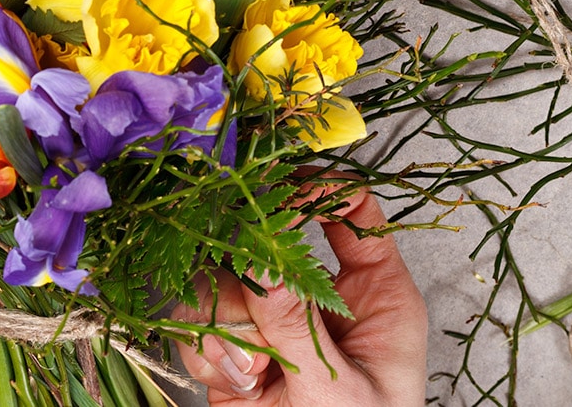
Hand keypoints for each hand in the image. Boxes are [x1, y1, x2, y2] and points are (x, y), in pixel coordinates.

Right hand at [172, 188, 426, 405]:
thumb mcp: (339, 390)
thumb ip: (297, 327)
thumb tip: (262, 263)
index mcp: (373, 295)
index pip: (352, 214)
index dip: (321, 189)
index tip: (283, 185)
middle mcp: (317, 298)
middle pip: (267, 237)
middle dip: (249, 269)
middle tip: (248, 293)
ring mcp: (270, 320)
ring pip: (222, 275)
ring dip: (227, 320)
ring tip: (251, 367)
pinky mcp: (233, 345)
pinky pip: (198, 318)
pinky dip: (206, 348)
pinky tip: (235, 381)